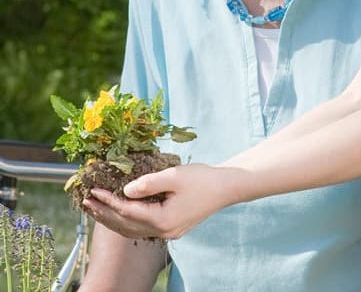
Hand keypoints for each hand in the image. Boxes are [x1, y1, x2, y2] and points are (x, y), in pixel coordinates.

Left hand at [82, 164, 237, 239]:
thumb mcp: (174, 176)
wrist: (227, 187)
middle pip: (125, 225)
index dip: (108, 200)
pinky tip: (119, 213)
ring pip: (132, 229)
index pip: (127, 211)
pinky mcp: (172, 227)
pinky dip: (126, 220)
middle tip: (85, 200)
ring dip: (112, 218)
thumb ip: (147, 183)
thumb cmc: (203, 179)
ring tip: (95, 208)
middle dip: (104, 212)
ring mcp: (168, 232)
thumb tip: (125, 190)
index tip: (92, 190)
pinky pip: (142, 227)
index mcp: (162, 220)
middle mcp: (163, 231)